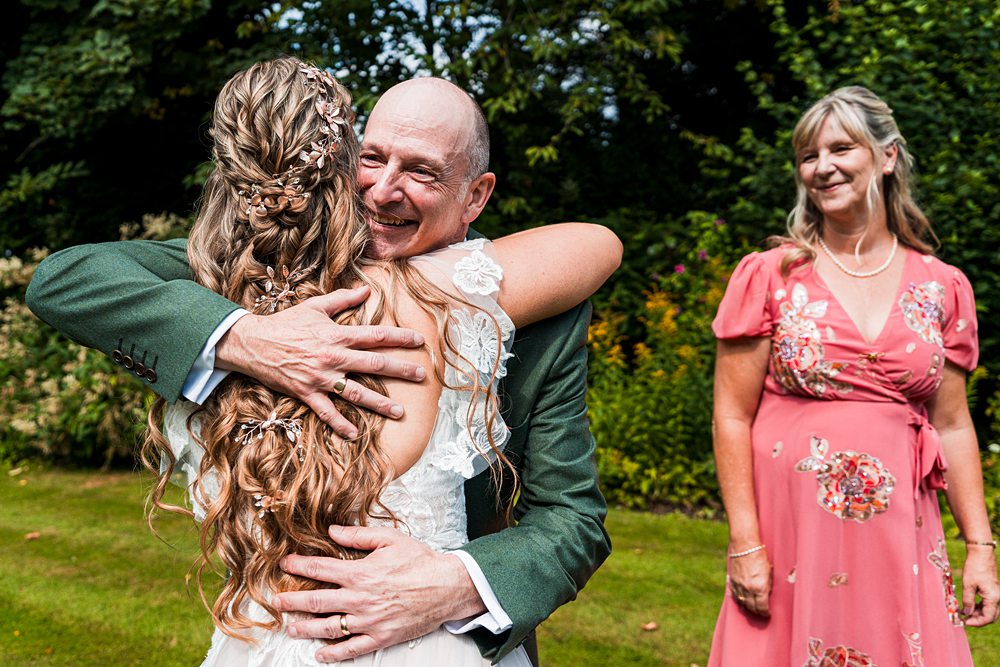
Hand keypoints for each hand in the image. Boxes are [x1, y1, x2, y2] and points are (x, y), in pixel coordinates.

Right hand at [216, 286, 425, 437]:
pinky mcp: (306, 393)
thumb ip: (343, 299)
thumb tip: (367, 289)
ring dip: (379, 404)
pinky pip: (327, 412)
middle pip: (374, 364)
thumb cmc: (286, 323)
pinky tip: (355, 434)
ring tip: (400, 412)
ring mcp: (320, 377)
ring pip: (356, 393)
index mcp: (337, 335)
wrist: (253, 342)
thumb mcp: (315, 306)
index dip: (400, 338)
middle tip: (422, 376)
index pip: (376, 336)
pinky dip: (340, 424)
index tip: (420, 342)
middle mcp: (333, 357)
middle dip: (401, 370)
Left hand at [274, 525, 485, 662]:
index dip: (299, 566)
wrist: (447, 586)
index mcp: (360, 573)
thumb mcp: (390, 539)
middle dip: (292, 600)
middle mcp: (360, 599)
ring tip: (291, 627)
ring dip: (305, 628)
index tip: (285, 565)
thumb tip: (333, 531)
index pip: (320, 569)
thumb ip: (359, 535)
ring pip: (328, 628)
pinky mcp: (380, 637)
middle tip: (277, 600)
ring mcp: (369, 621)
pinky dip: (333, 654)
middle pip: (317, 601)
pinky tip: (320, 654)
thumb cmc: (420, 561)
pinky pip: (351, 649)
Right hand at [727, 549, 771, 617]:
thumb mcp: (769, 572)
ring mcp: (739, 586)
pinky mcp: (733, 581)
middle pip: (752, 607)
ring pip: (743, 603)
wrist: (744, 546)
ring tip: (752, 607)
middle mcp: (749, 589)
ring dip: (748, 607)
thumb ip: (768, 585)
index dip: (765, 613)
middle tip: (761, 612)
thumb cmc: (759, 556)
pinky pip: (735, 595)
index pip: (762, 607)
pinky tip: (743, 600)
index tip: (768, 614)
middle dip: (757, 612)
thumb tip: (767, 594)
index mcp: (760, 588)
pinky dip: (739, 599)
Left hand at [961, 546, 999, 626]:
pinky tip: (970, 606)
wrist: (981, 554)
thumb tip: (966, 613)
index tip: (964, 622)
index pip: (987, 617)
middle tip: (964, 619)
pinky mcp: (993, 591)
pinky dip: (980, 607)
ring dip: (978, 614)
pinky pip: (988, 604)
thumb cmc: (974, 567)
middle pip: (990, 616)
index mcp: (993, 597)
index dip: (976, 622)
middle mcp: (998, 598)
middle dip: (978, 620)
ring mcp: (996, 595)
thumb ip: (968, 601)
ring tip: (965, 612)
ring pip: (990, 611)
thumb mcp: (968, 585)